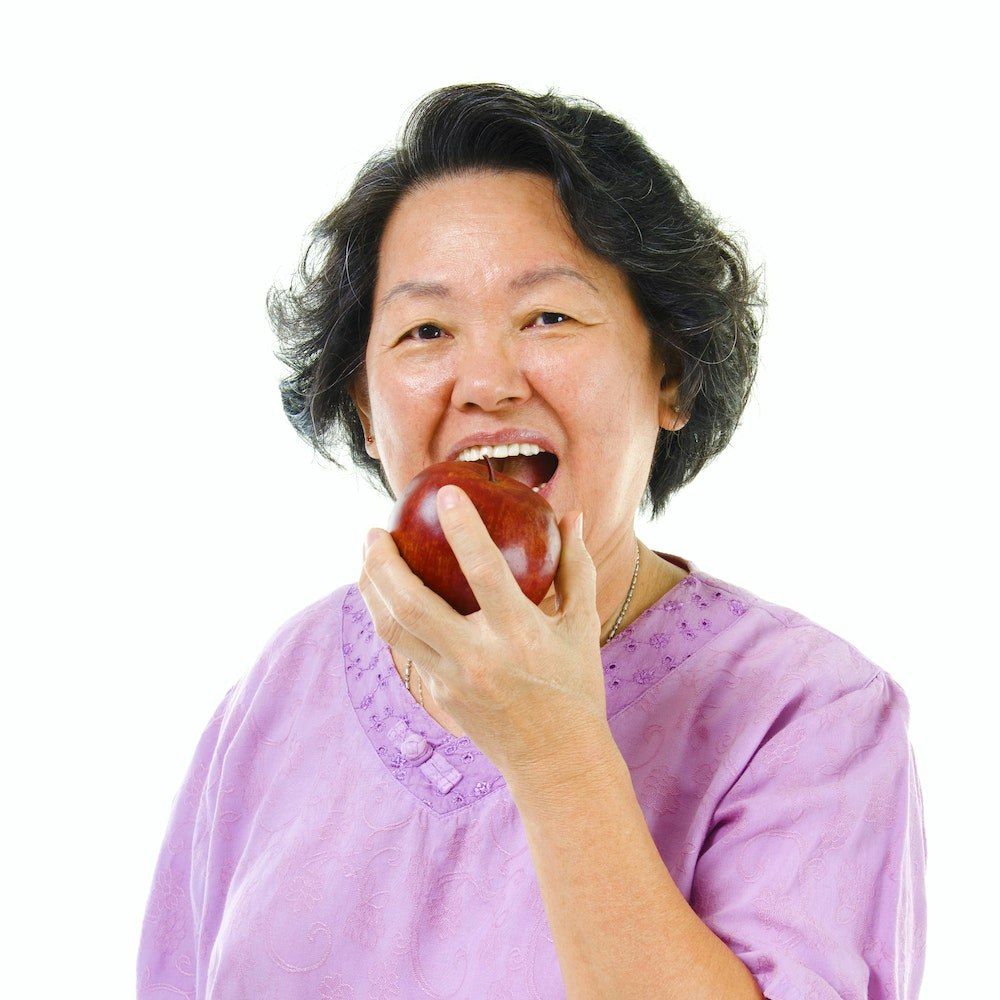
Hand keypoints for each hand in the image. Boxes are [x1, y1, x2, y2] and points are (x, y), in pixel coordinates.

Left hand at [359, 484, 610, 783]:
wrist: (556, 762)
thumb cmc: (575, 687)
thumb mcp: (584, 626)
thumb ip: (575, 567)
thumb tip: (572, 514)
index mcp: (521, 636)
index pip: (485, 571)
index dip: (464, 528)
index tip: (447, 493)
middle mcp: (479, 658)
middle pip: (411, 603)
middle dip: (383, 562)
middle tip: (373, 530)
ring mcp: (452, 681)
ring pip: (392, 628)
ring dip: (370, 587)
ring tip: (367, 555)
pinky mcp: (437, 695)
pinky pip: (404, 647)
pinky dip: (387, 614)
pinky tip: (383, 591)